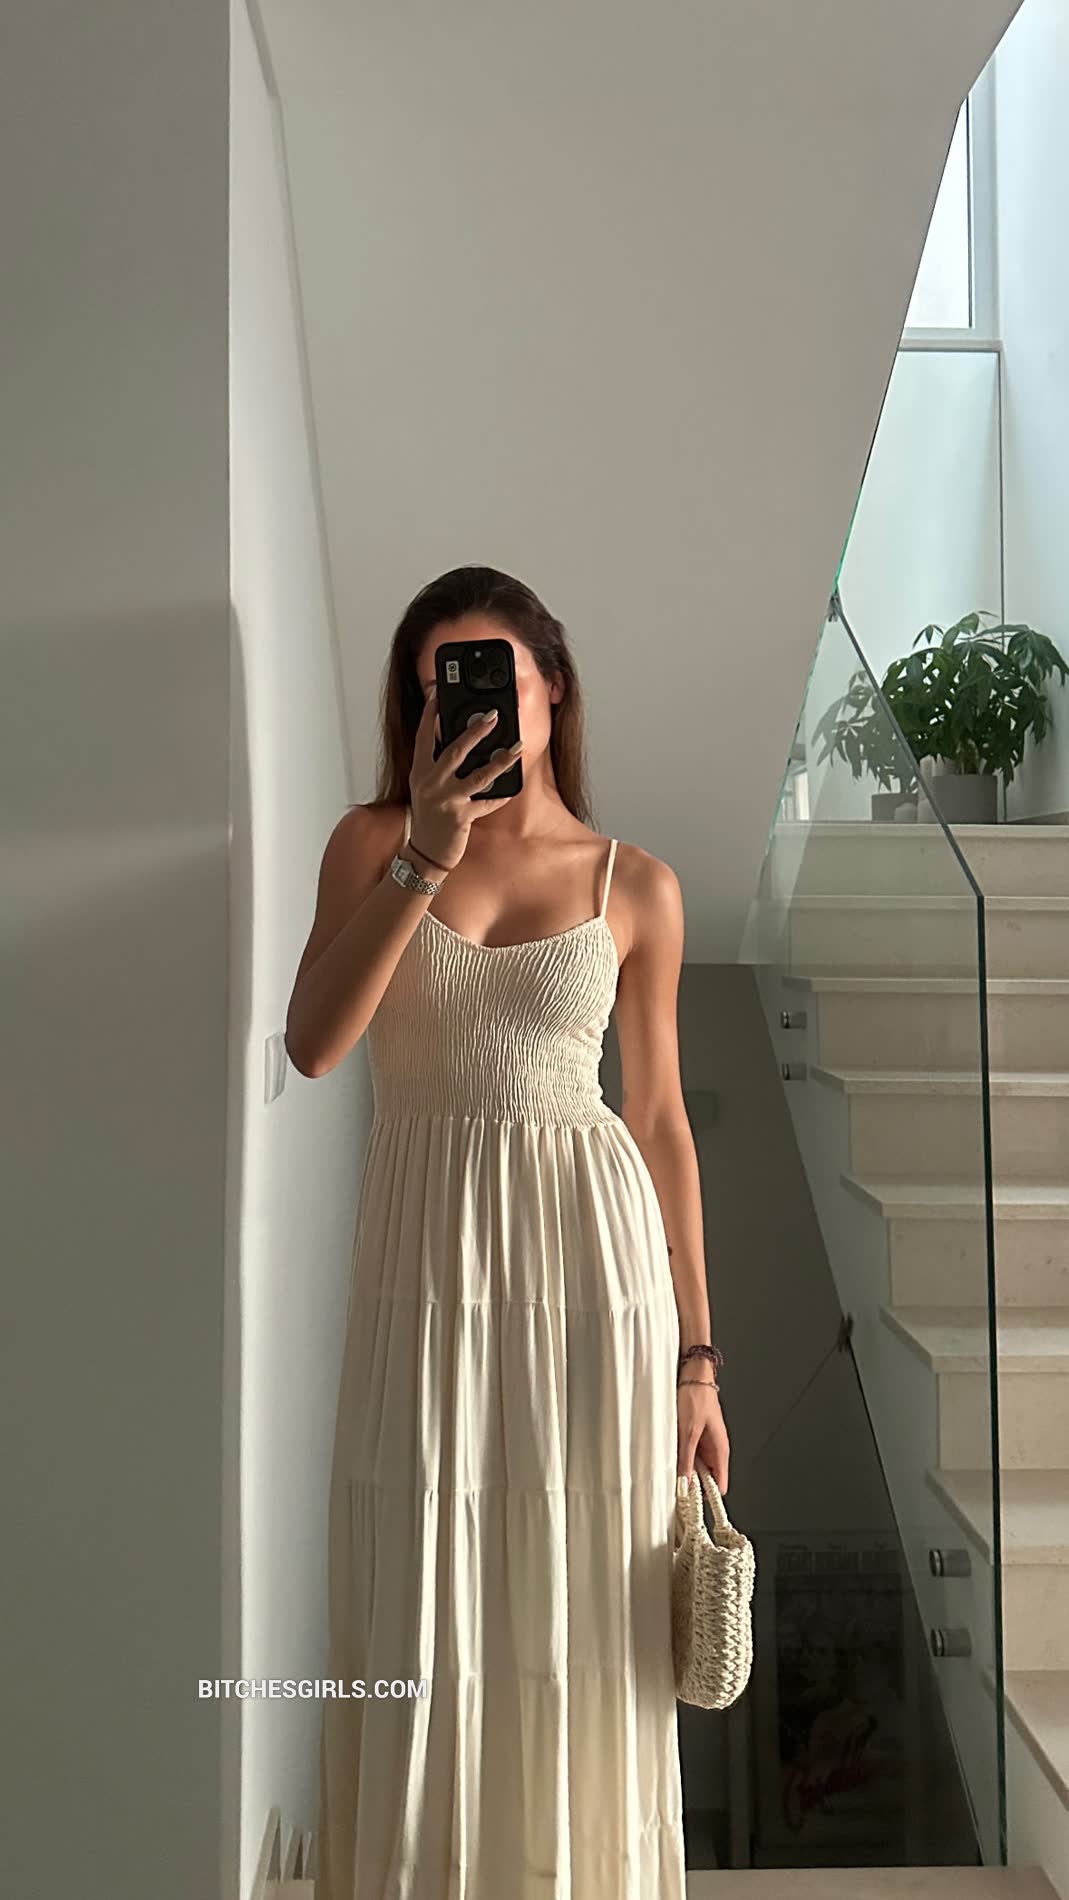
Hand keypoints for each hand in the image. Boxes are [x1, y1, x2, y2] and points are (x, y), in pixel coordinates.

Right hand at [408, 687, 522, 869]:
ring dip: (500, 760)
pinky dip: (501, 796)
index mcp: (420, 772)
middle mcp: (430, 784)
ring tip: (516, 748)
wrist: (425, 852)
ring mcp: (446, 801)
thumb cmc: (429, 817)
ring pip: (478, 776)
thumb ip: (436, 765)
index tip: (439, 694)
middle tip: (493, 716)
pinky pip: (487, 803)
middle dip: (476, 731)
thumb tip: (458, 740)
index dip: (429, 714)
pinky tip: (513, 787)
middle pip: (455, 750)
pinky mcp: (461, 818)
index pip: (422, 736)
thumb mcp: (425, 787)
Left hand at [677, 1378, 729, 1496]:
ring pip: (697, 1465)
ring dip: (686, 1469)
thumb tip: (686, 1483)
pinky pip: (691, 1453)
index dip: (708, 1496)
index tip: (694, 1504)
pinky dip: (682, 1457)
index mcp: (720, 1449)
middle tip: (676, 1488)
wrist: (693, 1376)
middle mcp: (715, 1447)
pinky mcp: (696, 1434)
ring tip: (671, 1471)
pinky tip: (671, 1456)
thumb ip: (687, 1459)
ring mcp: (706, 1441)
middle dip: (693, 1483)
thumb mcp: (688, 1432)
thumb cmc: (696, 1398)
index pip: (720, 1483)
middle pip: (708, 1477)